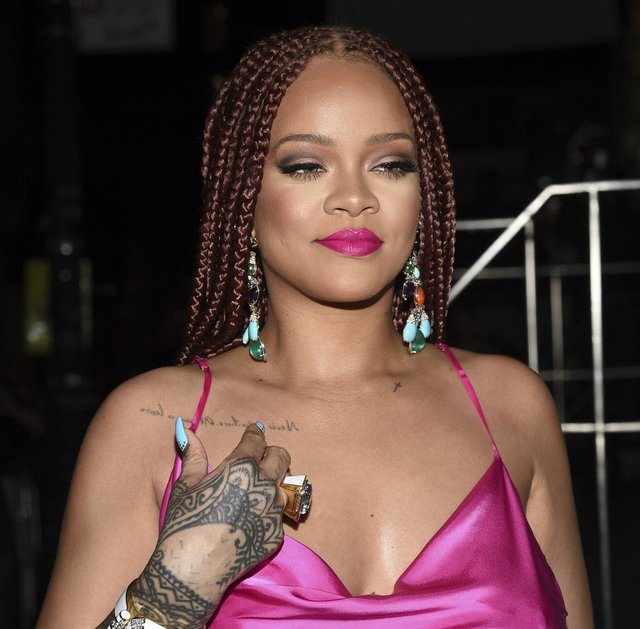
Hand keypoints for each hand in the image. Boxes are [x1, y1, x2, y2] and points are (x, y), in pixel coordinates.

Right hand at [130, 421, 290, 628]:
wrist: (192, 570)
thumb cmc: (185, 522)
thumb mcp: (186, 484)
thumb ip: (193, 453)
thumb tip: (183, 426)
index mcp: (242, 467)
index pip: (257, 440)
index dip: (255, 432)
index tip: (254, 430)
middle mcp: (264, 485)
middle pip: (281, 456)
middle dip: (270, 453)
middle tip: (258, 458)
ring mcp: (274, 511)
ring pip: (284, 486)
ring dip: (272, 484)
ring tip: (253, 492)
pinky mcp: (276, 534)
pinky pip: (277, 515)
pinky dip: (267, 512)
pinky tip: (249, 520)